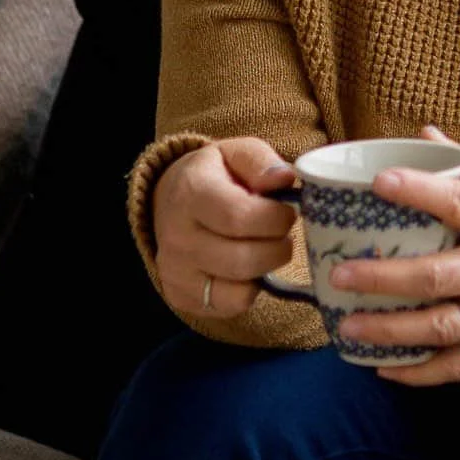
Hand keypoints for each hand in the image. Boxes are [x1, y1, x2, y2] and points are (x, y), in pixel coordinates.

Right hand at [152, 137, 298, 317]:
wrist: (172, 201)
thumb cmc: (215, 176)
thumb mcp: (236, 153)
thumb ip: (261, 162)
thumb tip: (283, 178)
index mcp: (191, 193)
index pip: (240, 217)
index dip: (276, 219)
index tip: (286, 212)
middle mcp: (177, 236)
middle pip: (243, 259)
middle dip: (278, 248)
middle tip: (281, 234)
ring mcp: (175, 271)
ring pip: (239, 290)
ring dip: (265, 270)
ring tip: (265, 248)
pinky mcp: (181, 296)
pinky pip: (230, 306)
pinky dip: (249, 290)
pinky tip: (247, 268)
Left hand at [330, 126, 459, 384]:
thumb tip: (424, 136)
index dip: (420, 191)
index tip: (380, 181)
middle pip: (438, 277)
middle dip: (384, 278)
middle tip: (339, 273)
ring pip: (443, 328)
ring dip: (391, 331)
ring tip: (347, 326)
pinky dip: (421, 374)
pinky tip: (384, 368)